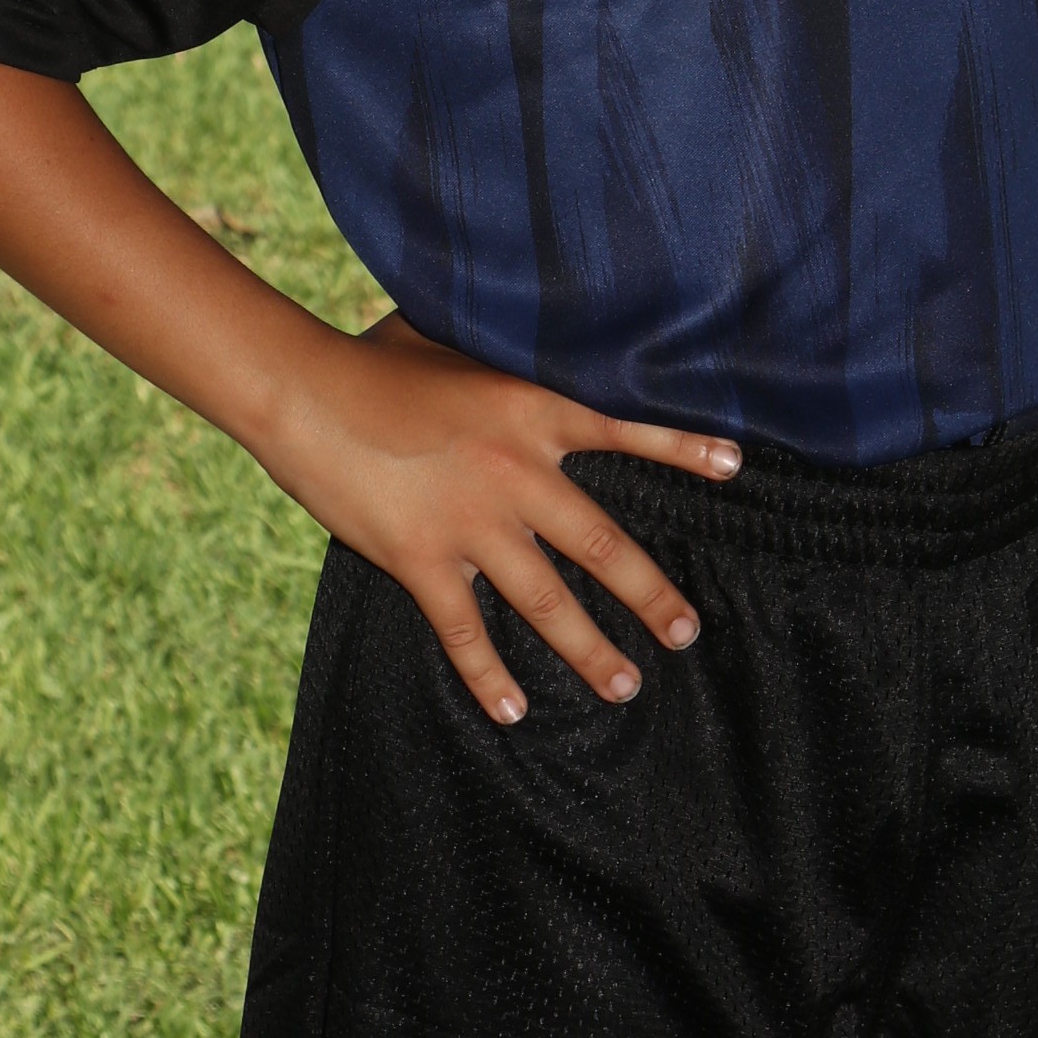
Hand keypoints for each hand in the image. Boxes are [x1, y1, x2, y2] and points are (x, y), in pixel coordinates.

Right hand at [263, 314, 735, 723]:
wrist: (303, 390)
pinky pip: (465, 631)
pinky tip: (514, 711)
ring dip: (591, 649)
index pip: (625, 431)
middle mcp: (516, 473)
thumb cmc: (371, 357)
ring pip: (548, 602)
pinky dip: (489, 676)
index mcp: (531, 411)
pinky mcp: (420, 559)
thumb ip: (496, 356)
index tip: (734, 466)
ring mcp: (470, 523)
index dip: (682, 449)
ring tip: (626, 684)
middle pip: (603, 545)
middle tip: (687, 633)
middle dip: (651, 596)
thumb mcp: (450, 340)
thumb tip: (519, 327)